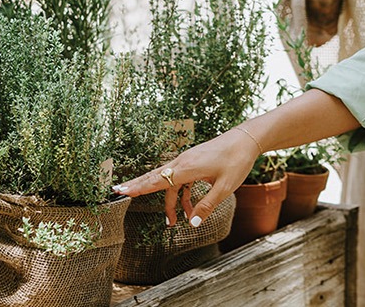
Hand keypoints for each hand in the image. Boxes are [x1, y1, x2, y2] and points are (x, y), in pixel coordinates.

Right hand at [112, 128, 259, 227]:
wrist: (246, 140)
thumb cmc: (236, 161)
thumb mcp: (225, 188)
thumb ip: (206, 206)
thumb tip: (191, 224)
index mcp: (187, 168)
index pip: (157, 180)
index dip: (139, 188)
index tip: (122, 191)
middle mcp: (183, 162)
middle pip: (155, 177)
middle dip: (138, 186)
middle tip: (118, 192)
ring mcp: (187, 160)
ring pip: (168, 180)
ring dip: (169, 201)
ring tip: (172, 222)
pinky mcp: (193, 161)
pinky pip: (180, 179)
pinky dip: (181, 194)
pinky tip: (188, 208)